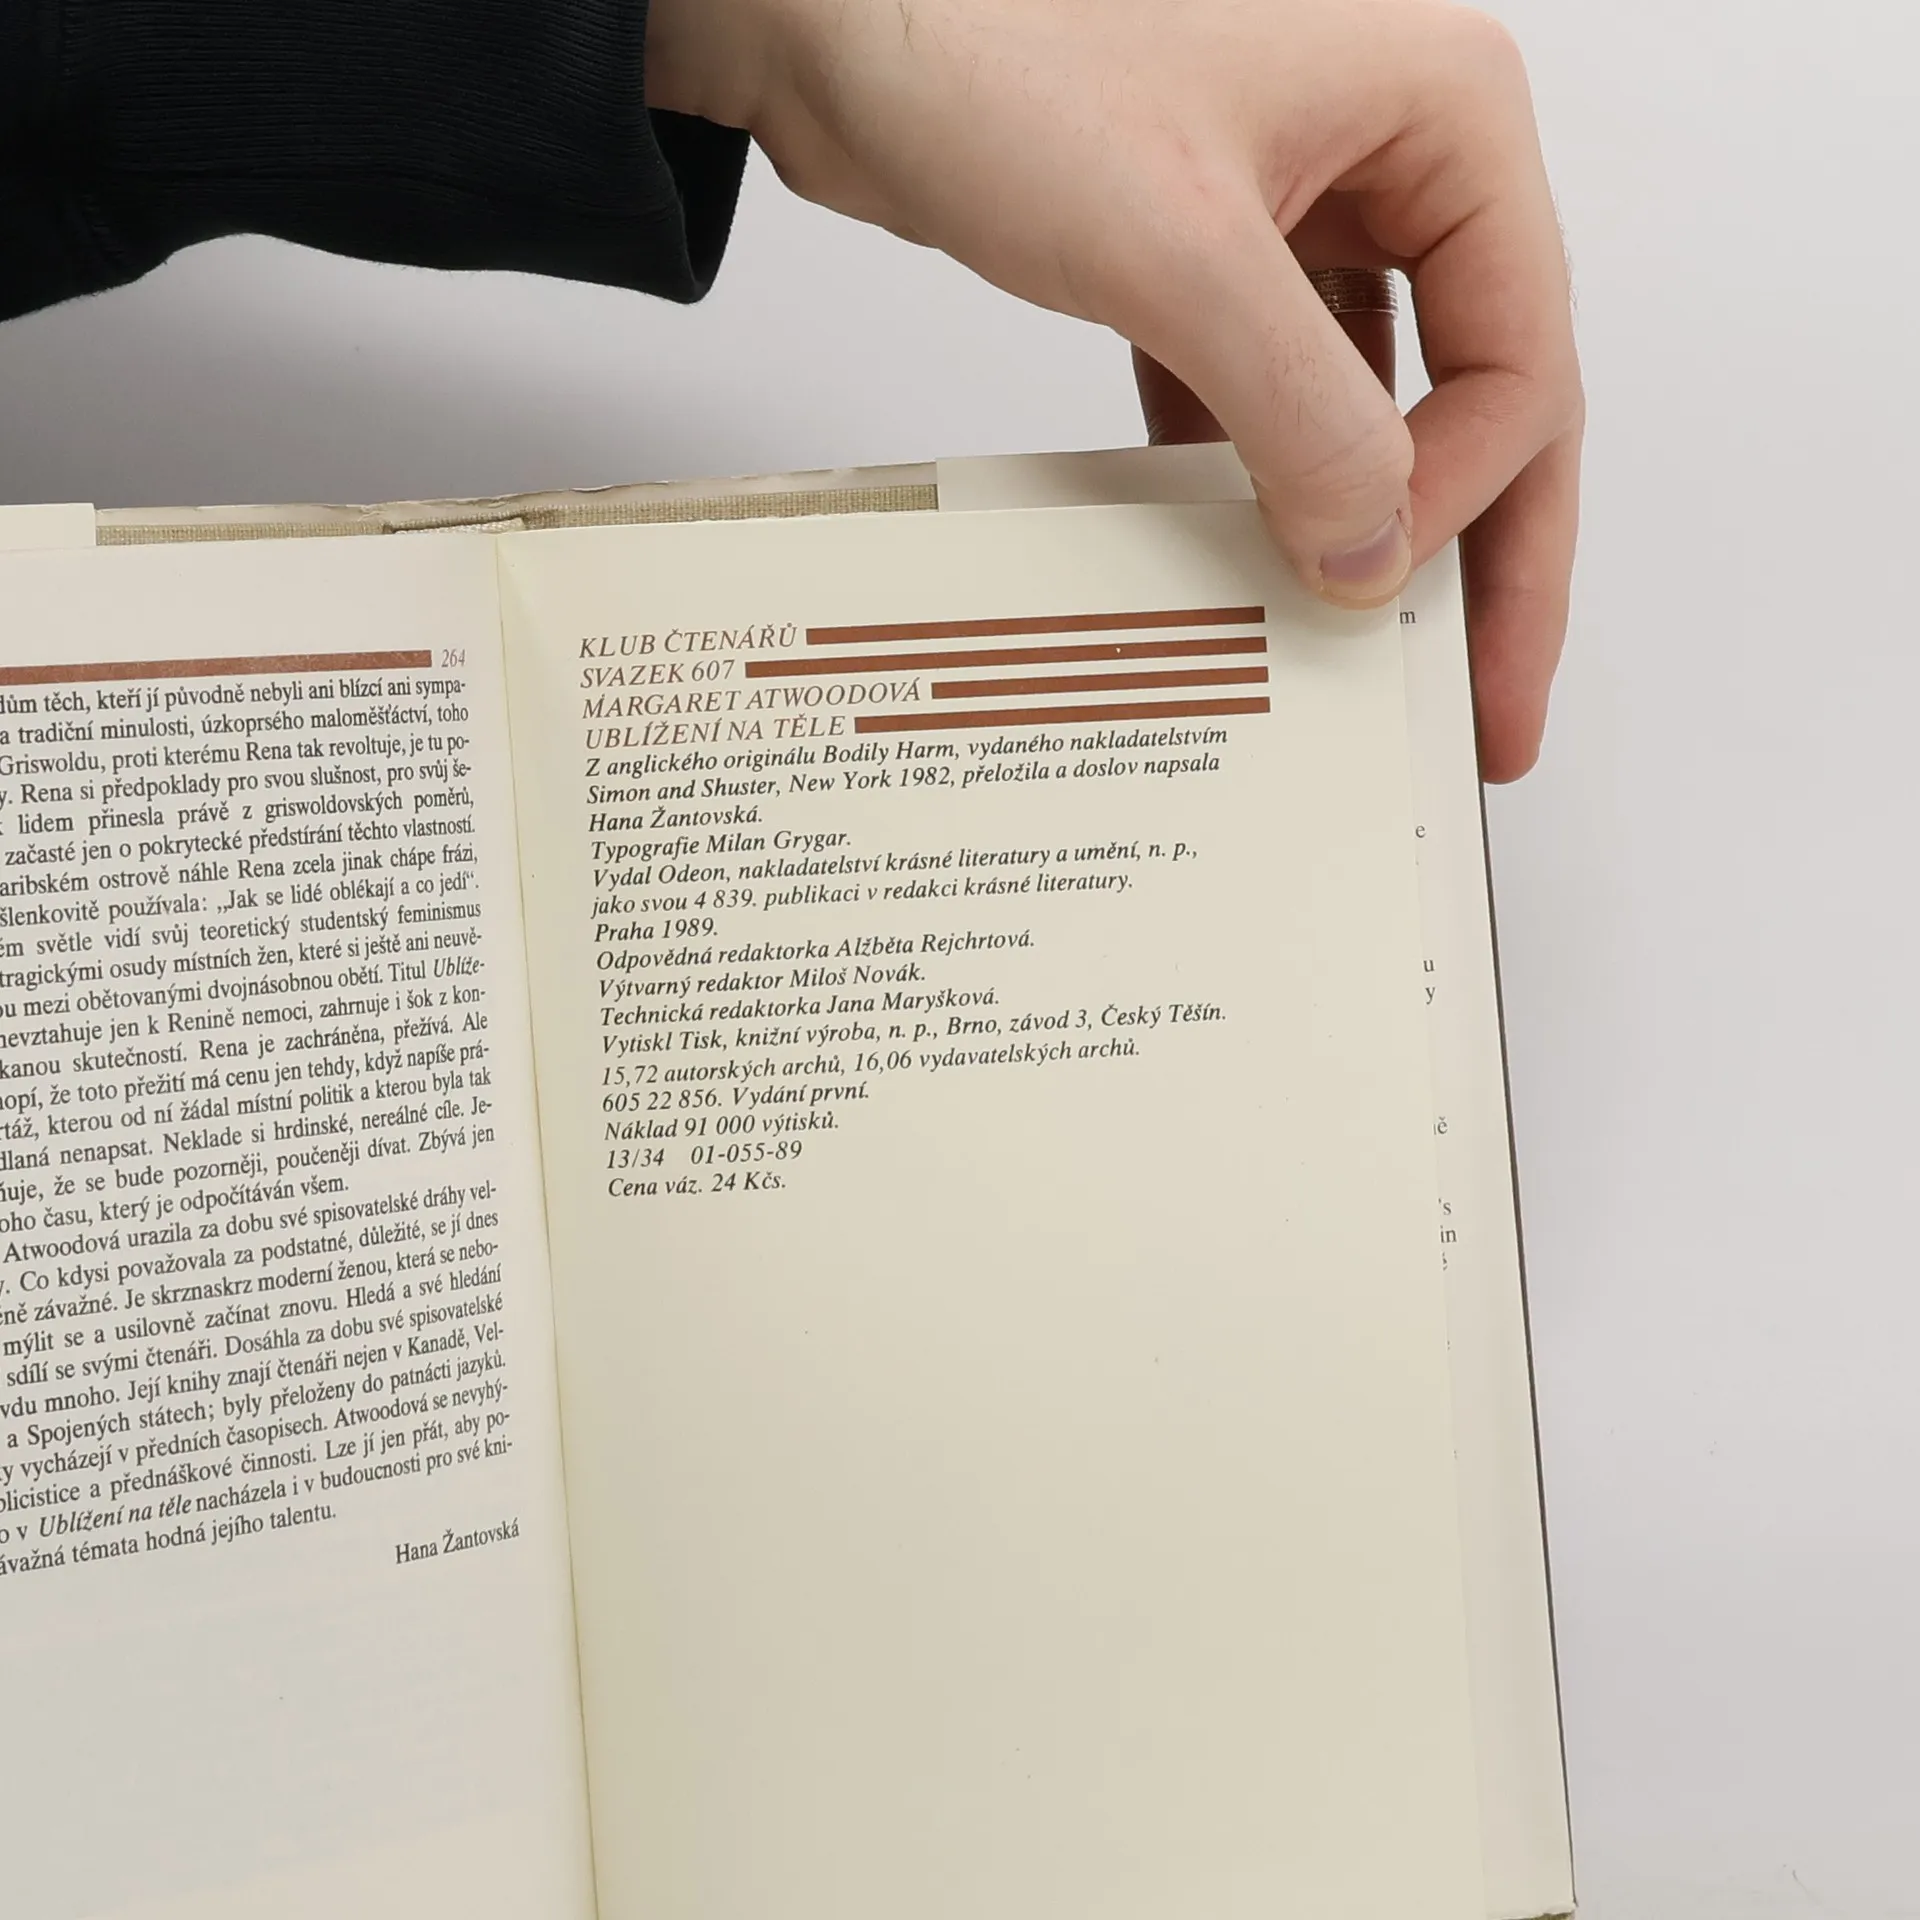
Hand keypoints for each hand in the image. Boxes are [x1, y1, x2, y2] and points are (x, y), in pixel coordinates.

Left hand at [646, 0, 1581, 779]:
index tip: (1383, 583)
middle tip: (1487, 698)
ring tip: (1366, 649)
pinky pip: (1270, 399)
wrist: (838, 26)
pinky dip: (1258, 482)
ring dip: (1365, 526)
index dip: (1472, 495)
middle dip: (1483, 551)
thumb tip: (1376, 555)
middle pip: (1484, 395)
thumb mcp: (1180, 252)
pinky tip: (1244, 560)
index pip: (1521, 354)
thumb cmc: (995, 49)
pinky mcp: (1211, 263)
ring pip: (1375, 408)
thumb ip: (1302, 415)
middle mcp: (1390, 160)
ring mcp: (1301, 213)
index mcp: (1441, 119)